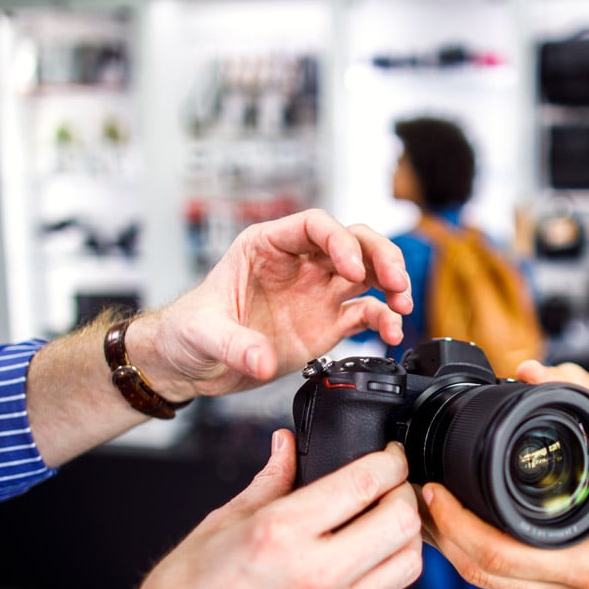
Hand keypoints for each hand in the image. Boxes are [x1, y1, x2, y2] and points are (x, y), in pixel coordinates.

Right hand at [0, 432, 421, 588]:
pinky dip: (377, 570)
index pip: (364, 483)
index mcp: (280, 534)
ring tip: (386, 519)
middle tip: (395, 483)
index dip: (390, 460)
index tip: (389, 455)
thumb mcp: (220, 523)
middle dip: (406, 492)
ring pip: (406, 564)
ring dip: (406, 534)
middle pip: (401, 522)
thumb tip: (287, 446)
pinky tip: (356, 558)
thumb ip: (269, 481)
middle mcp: (312, 575)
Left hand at [132, 209, 412, 399]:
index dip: (339, 240)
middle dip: (379, 255)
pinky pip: (364, 313)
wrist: (189, 363)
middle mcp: (298, 264)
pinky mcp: (325, 323)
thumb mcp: (201, 333)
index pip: (314, 225)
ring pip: (367, 272)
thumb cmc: (187, 331)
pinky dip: (383, 320)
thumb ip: (233, 345)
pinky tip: (391, 333)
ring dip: (391, 283)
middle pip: (352, 241)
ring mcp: (316, 293)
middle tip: (395, 280)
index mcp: (266, 246)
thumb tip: (262, 360)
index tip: (351, 267)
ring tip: (402, 303)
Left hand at [422, 362, 588, 588]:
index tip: (437, 490)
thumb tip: (539, 372)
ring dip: (454, 550)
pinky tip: (465, 536)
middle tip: (421, 495)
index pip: (499, 555)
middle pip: (481, 575)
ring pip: (489, 588)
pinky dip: (480, 562)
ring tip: (433, 510)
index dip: (457, 523)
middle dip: (441, 534)